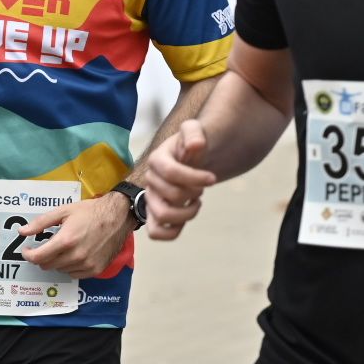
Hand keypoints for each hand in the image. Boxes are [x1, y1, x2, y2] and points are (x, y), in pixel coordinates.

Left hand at [19, 194, 132, 278]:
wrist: (118, 217)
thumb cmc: (90, 212)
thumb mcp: (63, 211)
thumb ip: (41, 222)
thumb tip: (22, 232)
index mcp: (65, 241)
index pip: (38, 258)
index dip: (29, 255)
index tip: (27, 250)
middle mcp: (75, 256)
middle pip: (48, 265)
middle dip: (42, 257)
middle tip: (45, 247)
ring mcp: (86, 265)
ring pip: (60, 270)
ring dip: (57, 262)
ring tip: (64, 247)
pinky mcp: (96, 270)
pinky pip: (74, 274)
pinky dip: (70, 267)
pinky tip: (75, 254)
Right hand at [143, 121, 215, 238]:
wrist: (190, 161)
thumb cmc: (192, 146)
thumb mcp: (194, 131)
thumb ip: (193, 132)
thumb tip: (195, 145)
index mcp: (156, 160)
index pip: (172, 173)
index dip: (195, 178)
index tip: (213, 178)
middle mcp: (150, 180)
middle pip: (172, 195)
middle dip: (194, 192)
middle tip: (202, 187)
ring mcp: (151, 199)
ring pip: (162, 216)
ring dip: (187, 213)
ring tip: (196, 202)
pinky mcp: (154, 214)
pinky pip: (155, 232)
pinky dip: (172, 231)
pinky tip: (186, 216)